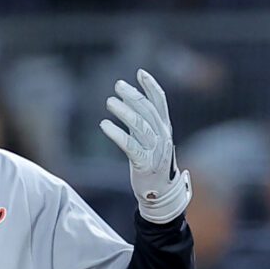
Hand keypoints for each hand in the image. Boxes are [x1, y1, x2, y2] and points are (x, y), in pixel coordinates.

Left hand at [100, 69, 190, 222]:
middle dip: (133, 96)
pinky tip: (104, 125)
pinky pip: (130, 145)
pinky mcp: (144, 164)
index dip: (151, 86)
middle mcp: (163, 137)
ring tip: (109, 102)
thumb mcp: (151, 141)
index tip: (140, 72)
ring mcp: (155, 151)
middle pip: (148, 111)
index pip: (161, 102)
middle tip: (118, 85)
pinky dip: (116, 133)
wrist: (160, 196)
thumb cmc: (152, 166)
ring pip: (140, 125)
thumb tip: (130, 104)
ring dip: (124, 111)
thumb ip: (143, 124)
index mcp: (165, 129)